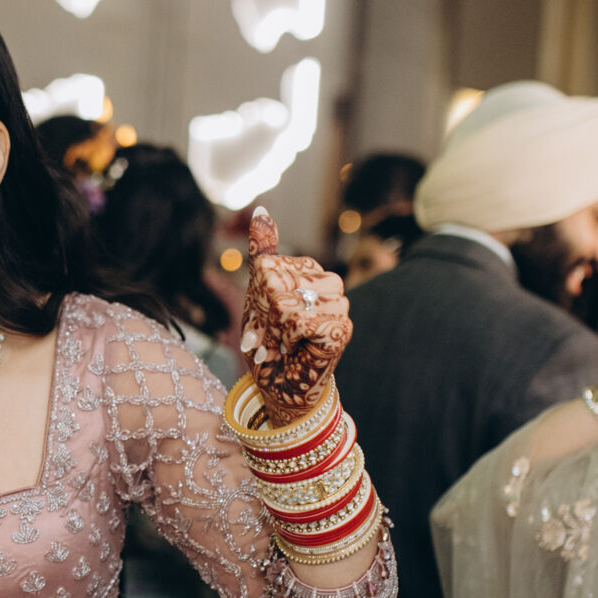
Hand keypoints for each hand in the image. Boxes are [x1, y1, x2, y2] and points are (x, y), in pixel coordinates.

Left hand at [237, 208, 350, 424]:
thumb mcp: (257, 296)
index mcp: (309, 270)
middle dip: (262, 316)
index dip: (256, 299)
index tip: (264, 319)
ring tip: (283, 344)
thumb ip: (263, 253)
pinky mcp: (342, 328)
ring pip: (284, 303)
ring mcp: (340, 304)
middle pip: (274, 283)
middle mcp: (329, 282)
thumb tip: (261, 210)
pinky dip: (286, 341)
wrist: (280, 387)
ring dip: (272, 332)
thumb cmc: (270, 345)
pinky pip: (297, 321)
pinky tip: (296, 350)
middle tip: (272, 336)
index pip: (267, 267)